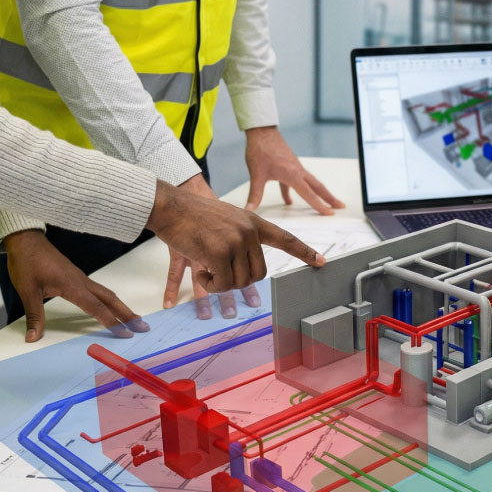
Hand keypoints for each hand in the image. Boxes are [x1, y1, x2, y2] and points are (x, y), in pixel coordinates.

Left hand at [3, 230, 148, 342]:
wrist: (27, 241)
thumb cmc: (27, 263)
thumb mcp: (27, 291)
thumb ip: (34, 315)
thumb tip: (32, 337)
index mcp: (73, 286)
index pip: (97, 307)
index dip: (112, 322)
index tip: (125, 333)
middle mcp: (82, 282)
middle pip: (111, 299)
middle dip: (127, 314)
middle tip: (142, 326)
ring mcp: (81, 278)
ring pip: (107, 294)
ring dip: (121, 307)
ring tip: (133, 318)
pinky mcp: (77, 277)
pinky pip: (99, 291)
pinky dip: (110, 301)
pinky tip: (110, 306)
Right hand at [146, 178, 324, 303]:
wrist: (170, 206)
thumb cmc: (193, 215)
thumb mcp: (227, 219)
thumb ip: (242, 237)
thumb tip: (247, 267)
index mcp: (254, 223)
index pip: (286, 238)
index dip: (304, 252)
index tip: (321, 262)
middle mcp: (249, 232)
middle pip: (257, 274)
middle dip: (239, 280)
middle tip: (219, 273)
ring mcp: (235, 242)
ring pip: (239, 282)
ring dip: (221, 284)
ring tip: (206, 270)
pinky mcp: (217, 253)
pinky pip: (221, 283)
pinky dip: (210, 285)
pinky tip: (202, 276)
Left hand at [243, 126, 344, 214]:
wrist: (261, 132)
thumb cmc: (260, 150)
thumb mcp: (256, 174)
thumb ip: (254, 194)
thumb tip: (249, 209)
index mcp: (292, 175)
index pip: (309, 194)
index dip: (319, 205)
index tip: (330, 213)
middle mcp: (298, 171)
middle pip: (318, 187)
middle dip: (329, 198)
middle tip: (340, 206)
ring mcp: (295, 167)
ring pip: (311, 183)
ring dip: (319, 193)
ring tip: (326, 202)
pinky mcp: (290, 165)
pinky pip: (297, 181)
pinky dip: (297, 190)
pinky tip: (289, 201)